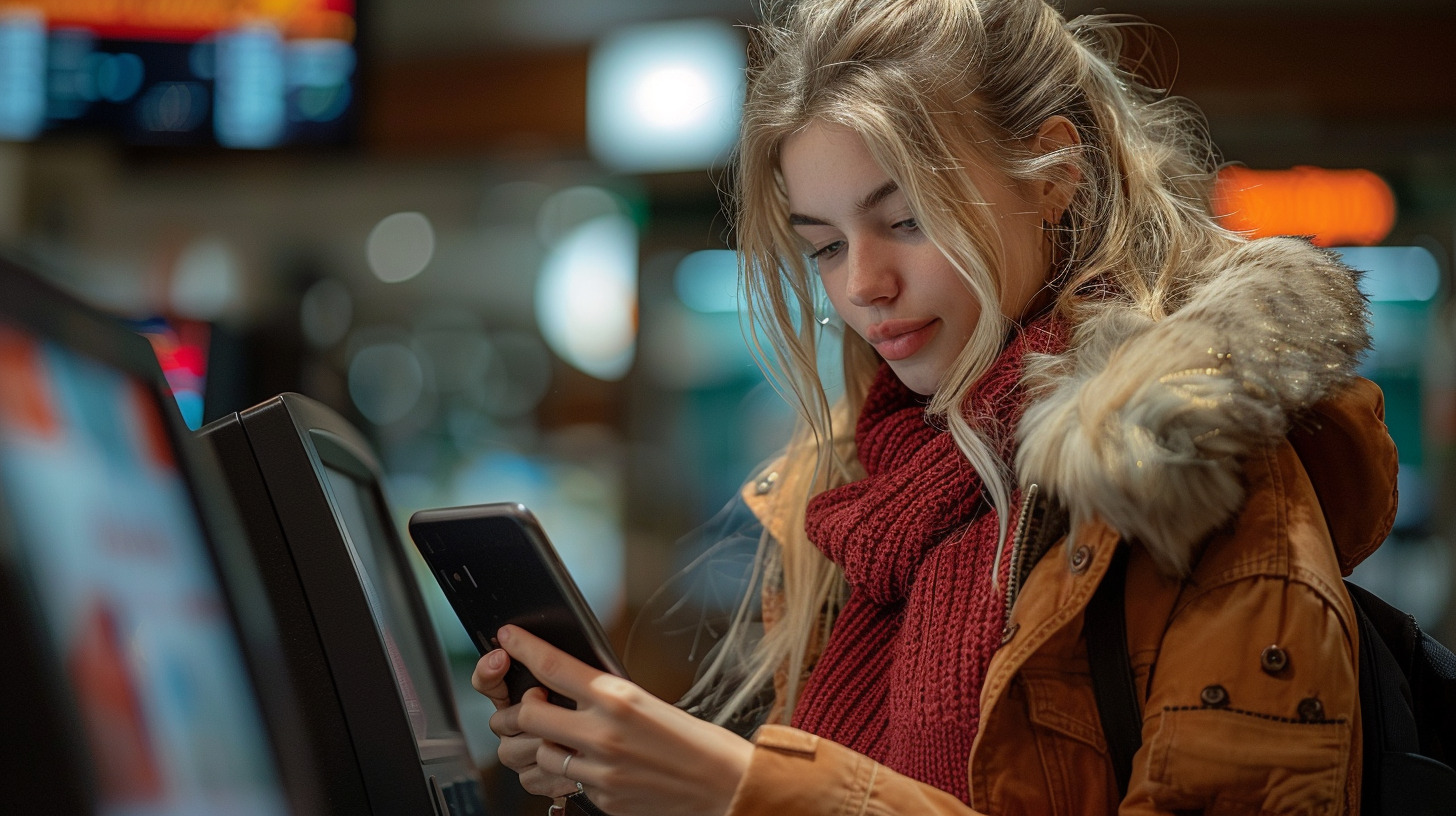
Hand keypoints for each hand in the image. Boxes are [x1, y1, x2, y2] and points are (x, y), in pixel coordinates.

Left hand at [491, 624, 753, 815]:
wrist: (724, 785)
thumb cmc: (693, 740)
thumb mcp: (648, 702)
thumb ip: (605, 696)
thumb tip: (566, 687)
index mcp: (618, 698)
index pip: (553, 666)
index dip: (522, 647)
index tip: (507, 637)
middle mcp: (603, 733)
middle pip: (528, 715)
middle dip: (521, 708)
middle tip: (532, 702)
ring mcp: (600, 771)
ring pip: (539, 753)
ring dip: (542, 744)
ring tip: (561, 739)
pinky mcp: (602, 799)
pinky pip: (565, 782)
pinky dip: (568, 772)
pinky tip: (588, 764)